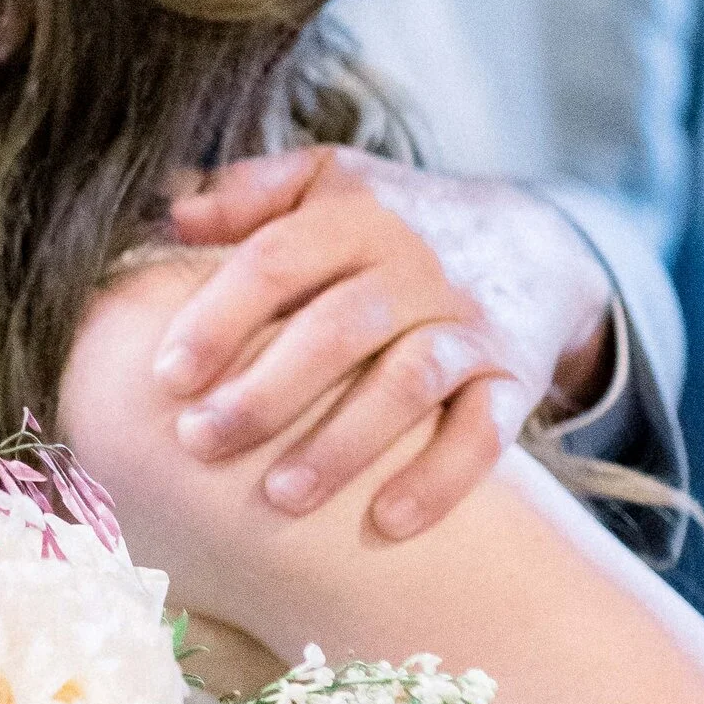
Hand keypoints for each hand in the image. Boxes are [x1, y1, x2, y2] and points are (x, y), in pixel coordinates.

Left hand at [151, 151, 617, 540]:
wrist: (537, 241)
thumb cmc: (396, 222)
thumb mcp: (330, 181)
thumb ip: (252, 192)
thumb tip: (173, 212)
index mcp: (358, 216)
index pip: (279, 261)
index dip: (219, 318)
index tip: (166, 377)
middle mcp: (419, 268)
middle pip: (339, 329)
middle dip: (265, 393)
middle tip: (198, 444)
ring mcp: (471, 325)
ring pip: (409, 383)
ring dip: (343, 444)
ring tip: (280, 497)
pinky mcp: (516, 378)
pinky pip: (486, 433)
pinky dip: (440, 478)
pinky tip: (386, 522)